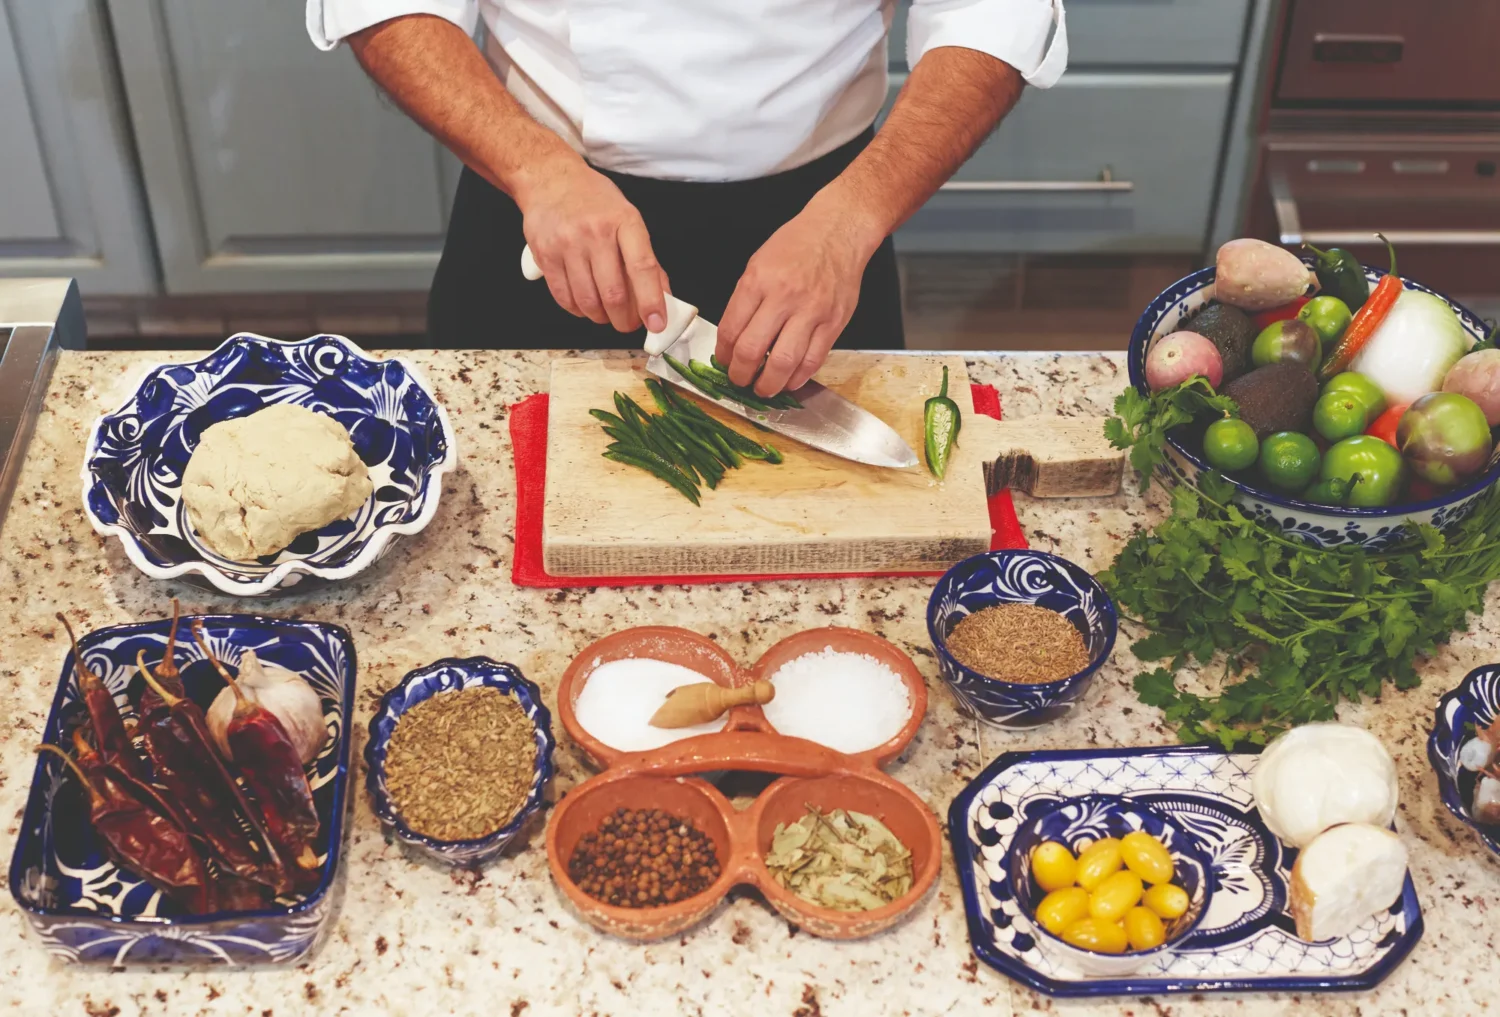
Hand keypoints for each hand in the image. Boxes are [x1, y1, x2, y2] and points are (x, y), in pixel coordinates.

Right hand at [515, 155, 669, 332]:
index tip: (657, 323)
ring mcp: (568, 245)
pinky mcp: (545, 255)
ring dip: (600, 317)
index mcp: (624, 221)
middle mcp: (595, 233)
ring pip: (588, 301)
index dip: (651, 300)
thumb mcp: (627, 217)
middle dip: (623, 320)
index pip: (642, 268)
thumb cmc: (593, 200)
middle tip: (627, 324)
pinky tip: (584, 304)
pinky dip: (578, 310)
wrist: (550, 179)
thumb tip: (660, 296)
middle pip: (613, 293)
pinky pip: (564, 298)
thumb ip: (644, 257)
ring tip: (605, 313)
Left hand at [716, 189, 883, 395]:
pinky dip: (798, 377)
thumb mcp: (759, 263)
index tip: (724, 361)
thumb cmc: (797, 244)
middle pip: (753, 350)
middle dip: (740, 375)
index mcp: (758, 281)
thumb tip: (734, 338)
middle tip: (739, 380)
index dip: (723, 354)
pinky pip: (813, 360)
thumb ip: (746, 300)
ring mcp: (811, 312)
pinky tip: (790, 380)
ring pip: (784, 362)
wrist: (838, 231)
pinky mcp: (833, 323)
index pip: (731, 330)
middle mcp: (784, 297)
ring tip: (763, 388)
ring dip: (769, 384)